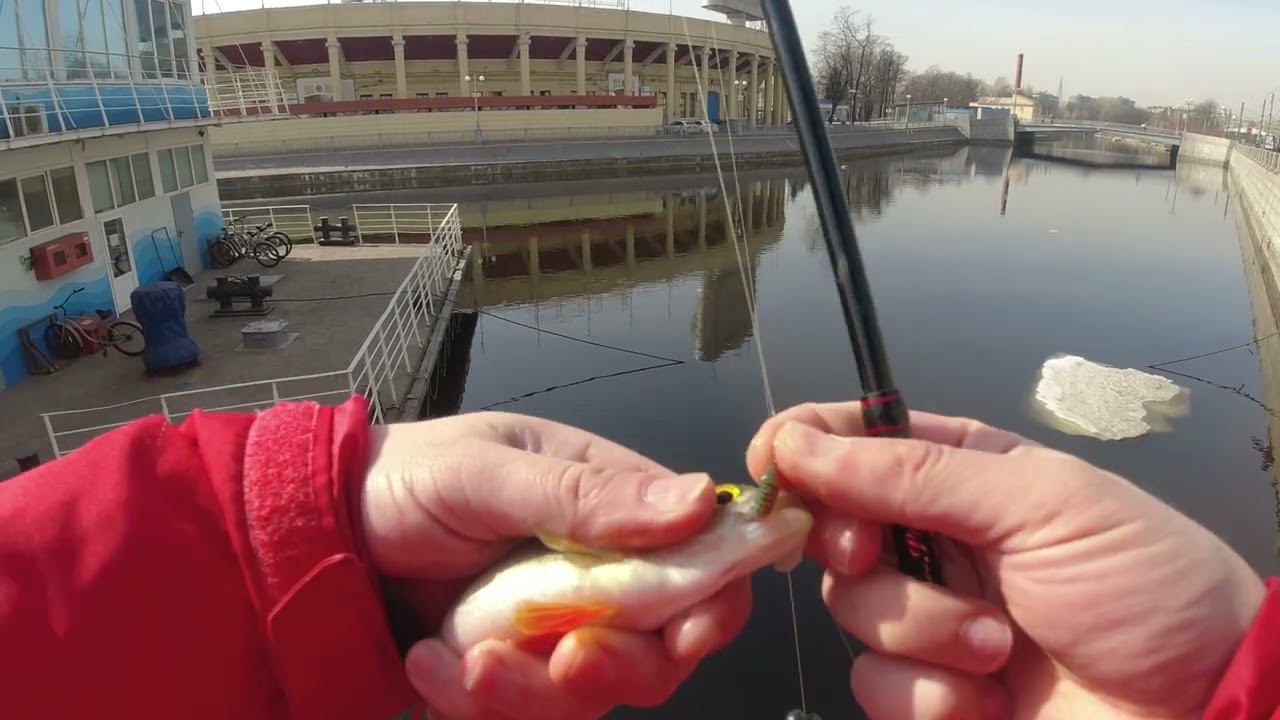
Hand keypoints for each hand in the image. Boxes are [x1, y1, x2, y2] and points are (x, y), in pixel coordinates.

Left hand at [361, 413, 750, 719]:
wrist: (321, 528)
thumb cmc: (405, 477)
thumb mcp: (486, 472)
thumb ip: (584, 494)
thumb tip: (697, 499)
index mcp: (610, 506)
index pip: (700, 559)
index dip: (710, 602)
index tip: (686, 634)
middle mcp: (595, 573)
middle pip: (658, 649)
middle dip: (617, 668)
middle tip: (566, 659)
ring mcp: (552, 629)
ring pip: (589, 696)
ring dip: (531, 694)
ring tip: (462, 662)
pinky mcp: (509, 673)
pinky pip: (523, 716)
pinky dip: (475, 705)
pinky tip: (427, 664)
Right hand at [748, 403, 1264, 719]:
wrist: (1205, 711)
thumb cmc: (1145, 585)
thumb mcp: (1039, 504)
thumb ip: (912, 472)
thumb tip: (797, 443)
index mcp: (964, 472)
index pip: (858, 440)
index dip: (806, 445)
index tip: (771, 461)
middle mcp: (936, 540)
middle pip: (834, 527)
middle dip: (855, 546)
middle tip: (879, 552)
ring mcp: (932, 620)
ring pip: (851, 610)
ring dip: (919, 628)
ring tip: (997, 644)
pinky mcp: (931, 696)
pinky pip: (875, 687)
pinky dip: (929, 696)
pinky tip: (992, 700)